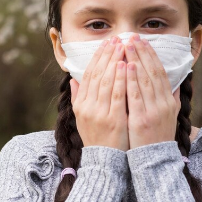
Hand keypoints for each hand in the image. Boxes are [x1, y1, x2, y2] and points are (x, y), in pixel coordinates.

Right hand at [70, 36, 129, 150]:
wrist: (104, 162)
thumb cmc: (97, 139)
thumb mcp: (82, 118)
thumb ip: (78, 98)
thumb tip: (74, 80)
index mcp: (81, 105)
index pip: (89, 75)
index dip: (98, 57)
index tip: (106, 43)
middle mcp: (88, 107)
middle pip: (97, 74)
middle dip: (107, 54)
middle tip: (116, 38)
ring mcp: (100, 113)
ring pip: (106, 81)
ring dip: (115, 61)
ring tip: (123, 46)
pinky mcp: (113, 120)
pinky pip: (117, 95)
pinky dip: (121, 79)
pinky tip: (127, 66)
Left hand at [124, 33, 180, 148]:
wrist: (155, 161)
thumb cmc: (158, 139)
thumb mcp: (170, 117)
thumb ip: (173, 100)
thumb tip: (176, 85)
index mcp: (168, 101)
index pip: (160, 73)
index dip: (151, 56)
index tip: (143, 41)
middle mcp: (163, 103)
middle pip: (152, 72)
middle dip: (142, 52)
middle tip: (132, 36)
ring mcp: (153, 111)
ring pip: (144, 80)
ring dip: (135, 60)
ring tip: (126, 45)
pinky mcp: (142, 119)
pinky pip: (136, 95)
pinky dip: (132, 80)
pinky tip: (126, 66)